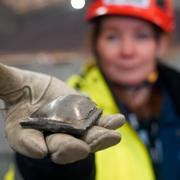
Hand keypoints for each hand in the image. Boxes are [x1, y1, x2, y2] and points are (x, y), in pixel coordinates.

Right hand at [0, 63, 124, 163]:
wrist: (43, 91)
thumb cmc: (25, 89)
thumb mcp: (12, 84)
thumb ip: (2, 79)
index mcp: (27, 130)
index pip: (26, 141)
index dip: (31, 145)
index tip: (39, 148)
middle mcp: (50, 134)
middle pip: (59, 145)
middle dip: (69, 148)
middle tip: (79, 149)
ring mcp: (72, 129)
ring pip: (84, 138)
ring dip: (97, 138)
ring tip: (112, 136)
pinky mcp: (86, 120)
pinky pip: (98, 124)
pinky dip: (108, 124)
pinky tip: (118, 120)